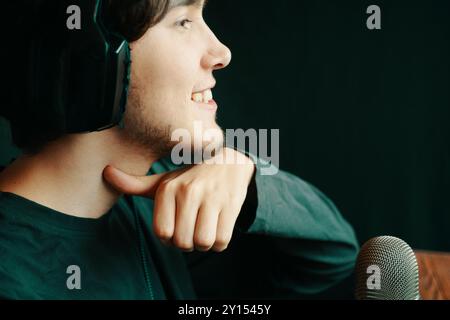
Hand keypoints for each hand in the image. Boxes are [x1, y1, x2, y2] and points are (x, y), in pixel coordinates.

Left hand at [103, 148, 255, 251]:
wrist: (229, 162)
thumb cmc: (191, 177)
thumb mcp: (164, 180)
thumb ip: (136, 184)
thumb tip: (106, 172)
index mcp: (168, 188)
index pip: (163, 233)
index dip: (171, 238)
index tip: (177, 228)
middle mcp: (188, 191)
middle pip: (183, 242)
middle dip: (189, 243)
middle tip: (193, 229)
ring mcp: (211, 197)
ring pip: (203, 243)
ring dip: (205, 244)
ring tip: (206, 228)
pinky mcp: (231, 204)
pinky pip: (222, 241)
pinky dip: (220, 242)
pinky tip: (219, 226)